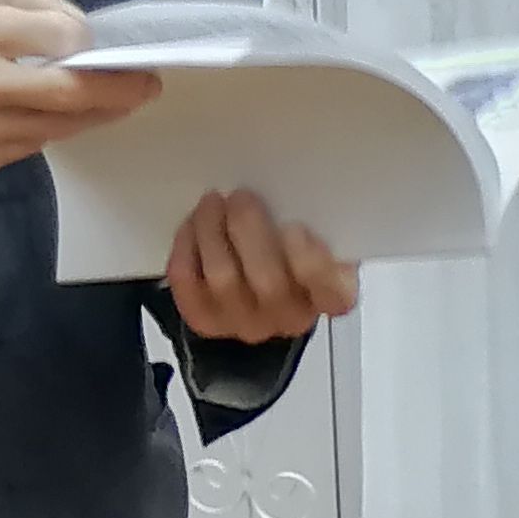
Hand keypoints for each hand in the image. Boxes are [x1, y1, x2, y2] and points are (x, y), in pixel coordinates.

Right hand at [0, 0, 159, 180]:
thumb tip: (75, 26)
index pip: (60, 37)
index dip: (85, 40)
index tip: (92, 42)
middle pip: (71, 93)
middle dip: (120, 89)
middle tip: (146, 84)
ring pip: (61, 126)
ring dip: (94, 113)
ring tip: (110, 98)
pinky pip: (34, 145)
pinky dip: (52, 128)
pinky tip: (49, 113)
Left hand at [162, 190, 356, 342]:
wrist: (255, 297)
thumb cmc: (291, 254)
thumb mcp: (317, 240)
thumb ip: (315, 224)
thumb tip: (291, 194)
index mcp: (330, 296)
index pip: (332, 292)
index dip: (311, 262)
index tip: (294, 226)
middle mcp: (289, 318)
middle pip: (268, 282)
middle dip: (248, 230)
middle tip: (240, 196)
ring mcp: (244, 323)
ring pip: (222, 278)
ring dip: (212, 231)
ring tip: (213, 202)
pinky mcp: (204, 320)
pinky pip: (188, 281)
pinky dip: (186, 246)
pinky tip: (194, 224)